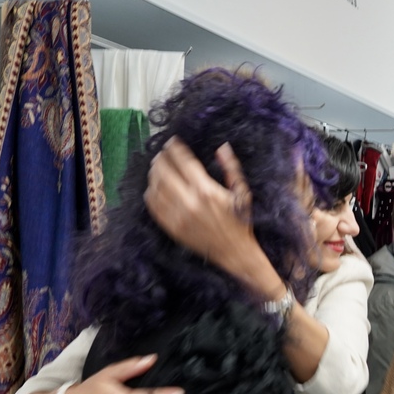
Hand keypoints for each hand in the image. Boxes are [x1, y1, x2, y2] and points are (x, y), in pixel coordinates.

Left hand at [145, 138, 276, 294]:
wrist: (234, 252)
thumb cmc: (240, 222)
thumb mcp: (242, 193)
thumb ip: (232, 168)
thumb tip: (222, 148)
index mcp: (207, 190)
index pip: (183, 161)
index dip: (175, 148)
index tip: (172, 141)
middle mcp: (189, 201)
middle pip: (164, 171)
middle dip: (161, 158)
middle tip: (162, 153)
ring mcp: (177, 215)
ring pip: (156, 186)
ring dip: (154, 173)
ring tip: (156, 167)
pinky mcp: (171, 227)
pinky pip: (153, 205)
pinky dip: (151, 193)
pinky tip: (154, 187)